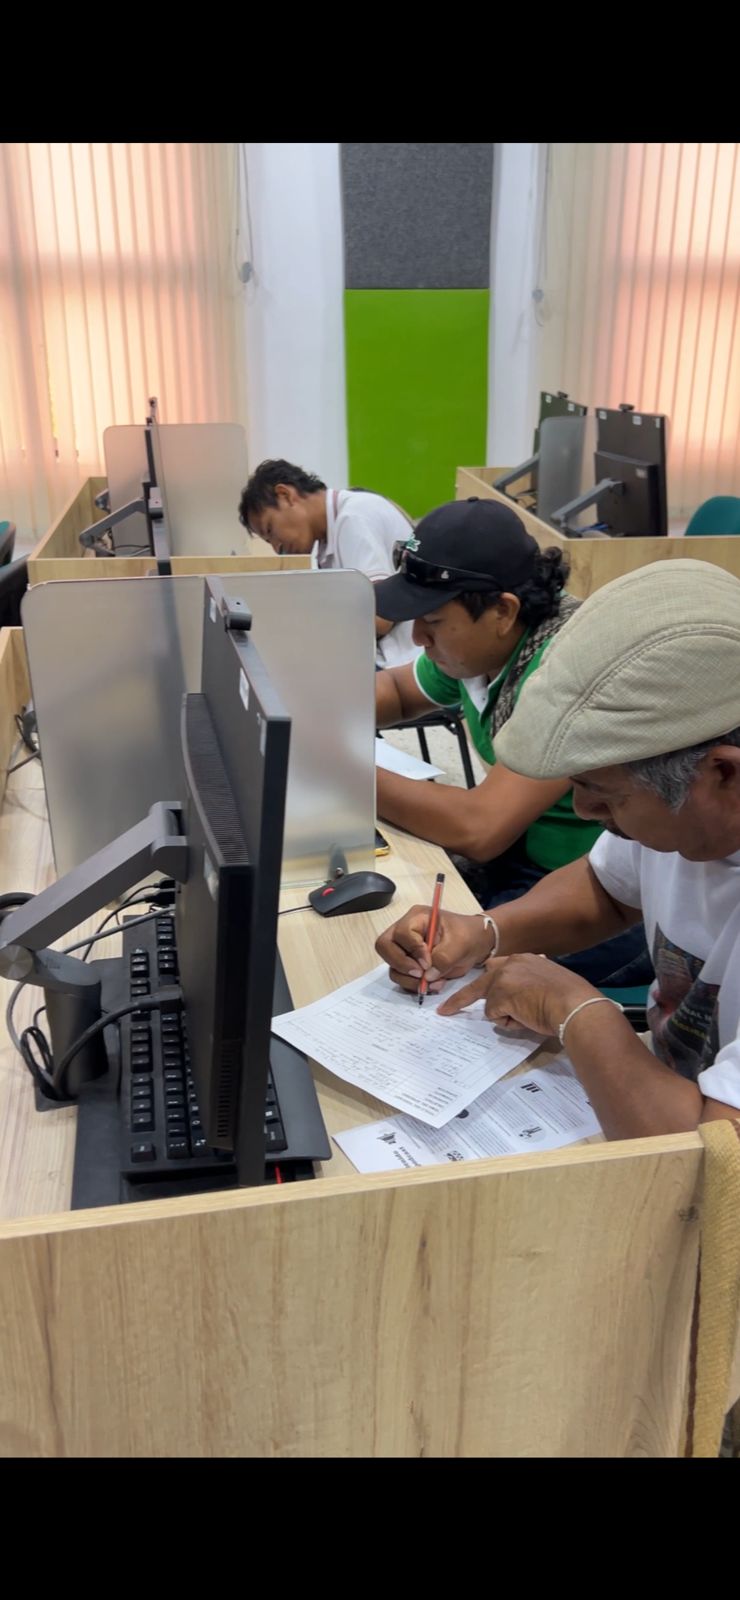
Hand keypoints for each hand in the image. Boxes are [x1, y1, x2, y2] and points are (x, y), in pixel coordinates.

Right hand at [375, 905, 494, 994]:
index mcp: (417, 918)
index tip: (428, 963)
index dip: (413, 950)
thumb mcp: (460, 944)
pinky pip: (402, 978)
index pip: (402, 933)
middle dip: (401, 965)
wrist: (476, 945)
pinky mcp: (409, 965)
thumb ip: (444, 958)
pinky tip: (433, 985)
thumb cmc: (468, 936)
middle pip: (385, 947)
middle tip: (421, 975)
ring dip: (410, 980)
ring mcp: (405, 949)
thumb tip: (427, 975)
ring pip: (392, 967)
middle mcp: (405, 932)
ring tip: (433, 983)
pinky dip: (414, 985)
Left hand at [437, 953, 598, 1037]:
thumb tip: (520, 999)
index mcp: (523, 960)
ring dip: (507, 1015)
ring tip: (531, 1015)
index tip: (476, 988)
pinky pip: (496, 1017)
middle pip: (479, 983)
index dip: (486, 981)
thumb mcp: (548, 983)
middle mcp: (509, 964)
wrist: (574, 1005)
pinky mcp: (498, 996)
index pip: (496, 967)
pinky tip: (527, 1017)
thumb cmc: (569, 999)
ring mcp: (502, 979)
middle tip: (445, 1010)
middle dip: (460, 998)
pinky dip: (510, 1022)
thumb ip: (530, 985)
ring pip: (492, 1005)